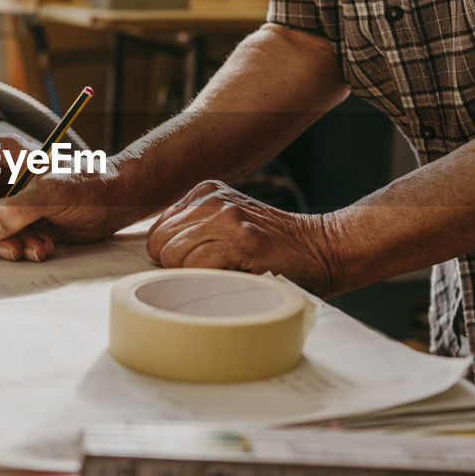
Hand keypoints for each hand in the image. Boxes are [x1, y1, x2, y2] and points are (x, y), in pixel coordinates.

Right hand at [0, 135, 125, 261]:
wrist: (116, 202)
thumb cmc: (90, 183)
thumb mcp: (53, 192)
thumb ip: (17, 209)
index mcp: (2, 155)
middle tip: (11, 243)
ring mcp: (6, 203)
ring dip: (6, 244)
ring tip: (36, 246)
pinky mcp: (17, 225)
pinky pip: (2, 242)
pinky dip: (20, 249)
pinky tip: (43, 247)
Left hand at [146, 180, 334, 295]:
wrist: (322, 250)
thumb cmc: (271, 250)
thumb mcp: (227, 225)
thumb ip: (193, 231)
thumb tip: (152, 256)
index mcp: (205, 192)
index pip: (155, 231)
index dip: (173, 257)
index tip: (201, 264)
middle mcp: (212, 199)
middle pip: (158, 244)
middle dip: (178, 268)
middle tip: (215, 271)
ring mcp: (226, 216)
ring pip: (172, 257)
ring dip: (195, 276)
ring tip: (227, 271)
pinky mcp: (240, 239)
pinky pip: (194, 268)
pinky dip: (209, 282)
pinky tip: (236, 277)